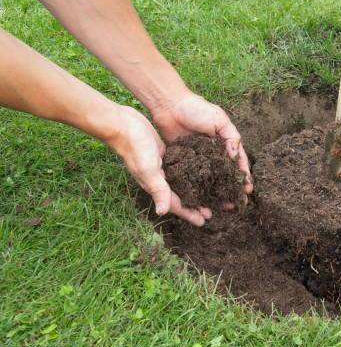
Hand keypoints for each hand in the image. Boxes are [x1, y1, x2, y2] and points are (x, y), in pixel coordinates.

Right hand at [107, 106, 210, 225]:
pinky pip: (179, 169)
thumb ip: (157, 189)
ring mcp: (161, 167)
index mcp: (155, 185)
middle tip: (211, 211)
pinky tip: (199, 173)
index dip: (189, 214)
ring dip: (193, 191)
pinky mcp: (164, 155)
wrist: (122, 125)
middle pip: (180, 196)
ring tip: (207, 195)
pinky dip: (189, 174)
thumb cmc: (135, 147)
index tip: (203, 222)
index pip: (175, 205)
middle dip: (194, 205)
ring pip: (180, 184)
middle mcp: (158, 179)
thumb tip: (162, 213)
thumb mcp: (148, 169)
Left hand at [151, 92, 252, 196]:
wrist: (169, 105)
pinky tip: (201, 198)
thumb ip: (230, 137)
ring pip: (210, 179)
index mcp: (225, 142)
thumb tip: (236, 157)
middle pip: (225, 174)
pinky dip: (197, 187)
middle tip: (236, 203)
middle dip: (232, 188)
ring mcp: (200, 158)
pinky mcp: (184, 161)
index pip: (238, 162)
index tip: (248, 190)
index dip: (244, 176)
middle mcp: (214, 153)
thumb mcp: (219, 120)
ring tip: (221, 205)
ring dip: (216, 192)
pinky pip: (192, 177)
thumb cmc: (196, 109)